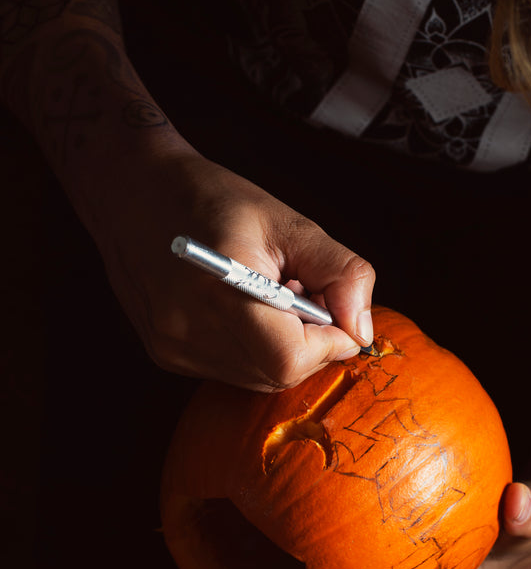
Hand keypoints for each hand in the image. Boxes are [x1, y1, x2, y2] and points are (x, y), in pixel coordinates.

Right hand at [87, 146, 375, 390]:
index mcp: (223, 289)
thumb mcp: (289, 222)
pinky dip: (251, 347)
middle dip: (308, 343)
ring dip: (279, 346)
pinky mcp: (165, 353)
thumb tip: (362, 330)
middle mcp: (189, 328)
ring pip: (256, 377)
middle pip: (278, 373)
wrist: (132, 190)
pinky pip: (230, 370)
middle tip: (301, 295)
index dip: (329, 342)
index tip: (335, 310)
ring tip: (267, 296)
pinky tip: (240, 307)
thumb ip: (340, 274)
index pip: (292, 358)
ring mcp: (173, 346)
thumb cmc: (211, 198)